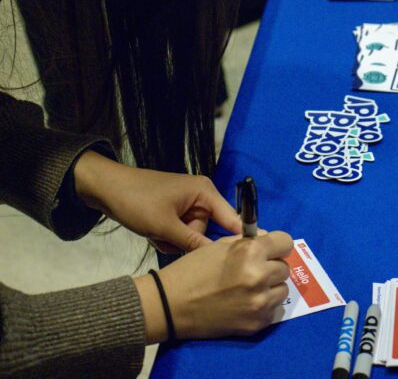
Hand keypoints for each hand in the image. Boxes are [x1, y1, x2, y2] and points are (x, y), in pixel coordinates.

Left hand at [74, 151, 240, 252]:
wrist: (104, 188)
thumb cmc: (136, 200)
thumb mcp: (164, 225)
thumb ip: (192, 242)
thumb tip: (217, 258)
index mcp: (205, 193)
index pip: (232, 218)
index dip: (238, 238)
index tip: (244, 260)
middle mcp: (201, 198)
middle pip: (208, 231)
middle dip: (188, 240)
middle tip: (167, 236)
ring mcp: (187, 206)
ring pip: (192, 235)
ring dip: (174, 240)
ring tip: (155, 232)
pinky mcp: (175, 213)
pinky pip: (180, 233)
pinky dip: (166, 237)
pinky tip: (152, 232)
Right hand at [134, 231, 292, 341]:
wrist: (171, 305)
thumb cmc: (192, 270)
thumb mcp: (219, 246)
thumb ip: (248, 241)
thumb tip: (269, 240)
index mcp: (250, 253)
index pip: (286, 242)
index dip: (277, 245)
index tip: (270, 250)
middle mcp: (260, 277)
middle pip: (284, 268)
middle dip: (271, 266)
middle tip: (252, 270)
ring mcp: (260, 303)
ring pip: (282, 290)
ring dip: (270, 288)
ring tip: (248, 288)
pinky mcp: (257, 323)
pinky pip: (273, 310)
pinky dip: (263, 306)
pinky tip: (244, 304)